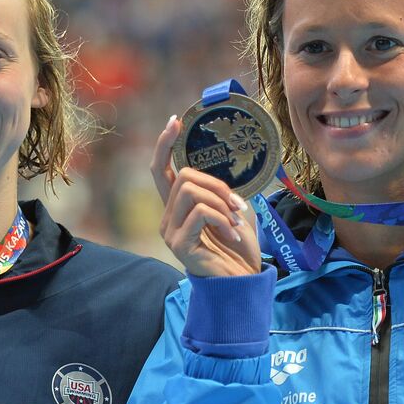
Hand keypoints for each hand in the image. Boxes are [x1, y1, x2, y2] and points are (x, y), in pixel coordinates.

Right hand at [151, 115, 261, 276]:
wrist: (241, 283)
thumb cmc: (238, 249)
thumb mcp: (232, 212)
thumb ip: (221, 193)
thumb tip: (224, 174)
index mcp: (176, 208)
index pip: (161, 171)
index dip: (165, 145)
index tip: (175, 121)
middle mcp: (167, 218)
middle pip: (185, 177)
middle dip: (218, 186)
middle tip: (238, 206)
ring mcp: (170, 231)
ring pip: (192, 192)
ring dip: (222, 203)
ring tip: (235, 222)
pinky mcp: (179, 244)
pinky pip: (201, 212)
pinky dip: (223, 220)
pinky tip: (233, 236)